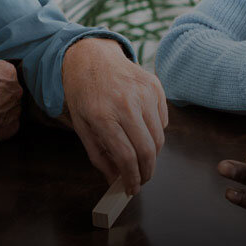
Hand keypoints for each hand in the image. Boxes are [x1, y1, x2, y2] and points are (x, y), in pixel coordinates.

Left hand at [60, 37, 166, 193]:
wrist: (91, 57)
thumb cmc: (84, 94)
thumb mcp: (82, 127)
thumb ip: (99, 156)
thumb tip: (115, 180)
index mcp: (103, 116)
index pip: (126, 157)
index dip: (132, 178)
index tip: (132, 189)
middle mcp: (126, 104)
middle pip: (147, 151)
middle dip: (147, 172)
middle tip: (142, 179)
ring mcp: (144, 93)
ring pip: (159, 138)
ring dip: (153, 154)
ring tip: (141, 157)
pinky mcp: (155, 86)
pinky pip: (164, 121)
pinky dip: (156, 132)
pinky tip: (142, 130)